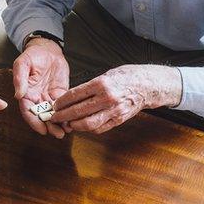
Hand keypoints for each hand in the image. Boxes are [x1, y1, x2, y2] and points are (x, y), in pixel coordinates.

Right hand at [12, 38, 69, 137]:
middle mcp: (37, 99)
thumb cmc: (32, 55)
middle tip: (58, 134)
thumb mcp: (22, 64)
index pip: (28, 112)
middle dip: (50, 127)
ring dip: (60, 123)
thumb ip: (19, 79)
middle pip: (42, 117)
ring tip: (67, 130)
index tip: (42, 130)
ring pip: (54, 114)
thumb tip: (18, 95)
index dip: (34, 122)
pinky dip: (68, 114)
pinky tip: (74, 120)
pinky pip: (64, 106)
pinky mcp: (60, 94)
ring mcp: (49, 97)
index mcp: (26, 94)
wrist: (47, 49)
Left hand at [51, 65, 180, 134]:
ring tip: (68, 123)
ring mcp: (114, 110)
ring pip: (88, 123)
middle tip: (55, 117)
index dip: (62, 102)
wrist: (147, 85)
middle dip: (64, 116)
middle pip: (79, 111)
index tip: (55, 105)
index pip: (75, 95)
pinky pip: (100, 128)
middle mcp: (107, 98)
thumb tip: (72, 97)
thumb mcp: (106, 75)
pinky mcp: (119, 119)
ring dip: (75, 125)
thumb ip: (90, 87)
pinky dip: (88, 128)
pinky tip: (82, 125)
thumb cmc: (126, 77)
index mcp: (102, 83)